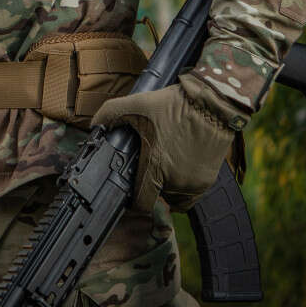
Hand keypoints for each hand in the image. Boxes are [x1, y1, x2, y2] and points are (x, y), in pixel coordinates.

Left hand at [91, 81, 237, 212]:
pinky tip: (179, 167)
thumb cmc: (172, 105)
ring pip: (175, 198)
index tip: (131, 191)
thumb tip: (94, 127)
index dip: (133, 201)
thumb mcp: (135, 103)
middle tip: (147, 170)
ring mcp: (194, 183)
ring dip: (167, 189)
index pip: (141, 203)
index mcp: (156, 166)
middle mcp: (176, 181)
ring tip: (163, 168)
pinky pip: (191, 194)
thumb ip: (109, 115)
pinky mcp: (208, 180)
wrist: (210, 103)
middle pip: (158, 198)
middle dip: (150, 187)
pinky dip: (183, 186)